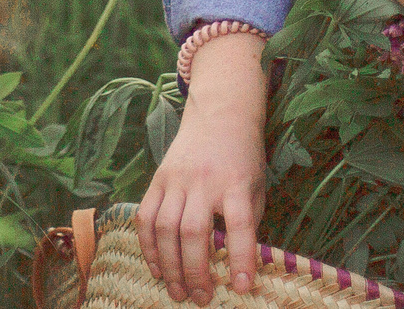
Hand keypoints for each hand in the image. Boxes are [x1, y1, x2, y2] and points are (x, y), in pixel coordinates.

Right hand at [138, 32, 265, 303]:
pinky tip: (156, 268)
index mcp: (237, 183)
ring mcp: (176, 179)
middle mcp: (204, 181)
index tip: (242, 288)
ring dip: (169, 265)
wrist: (220, 113)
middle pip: (194, 231)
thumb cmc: (244, 156)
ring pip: (165, 227)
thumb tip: (238, 265)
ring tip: (178, 292)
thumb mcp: (258, 185)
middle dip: (195, 271)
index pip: (240, 224)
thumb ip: (248, 221)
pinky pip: (145, 216)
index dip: (241, 258)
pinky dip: (148, 246)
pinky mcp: (158, 178)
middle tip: (201, 298)